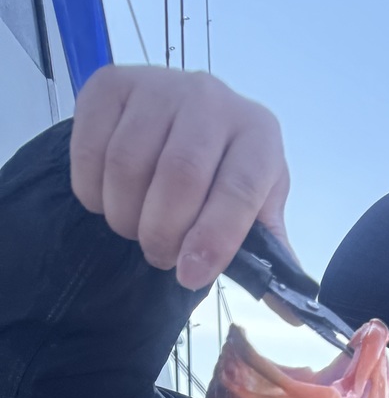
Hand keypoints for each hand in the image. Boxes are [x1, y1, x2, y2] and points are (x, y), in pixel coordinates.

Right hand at [70, 65, 289, 291]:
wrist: (184, 119)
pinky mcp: (111, 83)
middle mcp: (211, 99)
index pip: (238, 189)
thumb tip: (291, 314)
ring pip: (127, 163)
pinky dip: (92, 190)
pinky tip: (107, 200)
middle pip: (179, 175)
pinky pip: (90, 147)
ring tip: (136, 228)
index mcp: (258, 134)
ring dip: (125, 215)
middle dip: (163, 233)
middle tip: (161, 257)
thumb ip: (269, 255)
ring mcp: (158, 85)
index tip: (190, 276)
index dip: (213, 238)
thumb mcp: (257, 207)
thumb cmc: (226, 172)